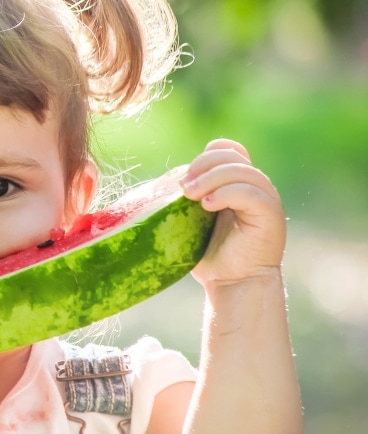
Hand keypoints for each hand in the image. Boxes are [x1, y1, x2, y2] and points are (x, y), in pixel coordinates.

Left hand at [181, 138, 286, 287]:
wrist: (233, 284)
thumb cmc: (210, 255)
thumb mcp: (193, 220)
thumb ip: (187, 198)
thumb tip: (161, 182)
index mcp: (238, 182)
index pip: (227, 149)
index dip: (205, 156)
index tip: (185, 179)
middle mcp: (256, 186)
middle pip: (232, 156)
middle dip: (203, 166)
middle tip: (185, 188)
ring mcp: (266, 198)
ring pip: (242, 171)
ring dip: (211, 179)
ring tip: (193, 197)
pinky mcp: (271, 214)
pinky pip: (250, 193)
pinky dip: (225, 194)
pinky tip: (207, 205)